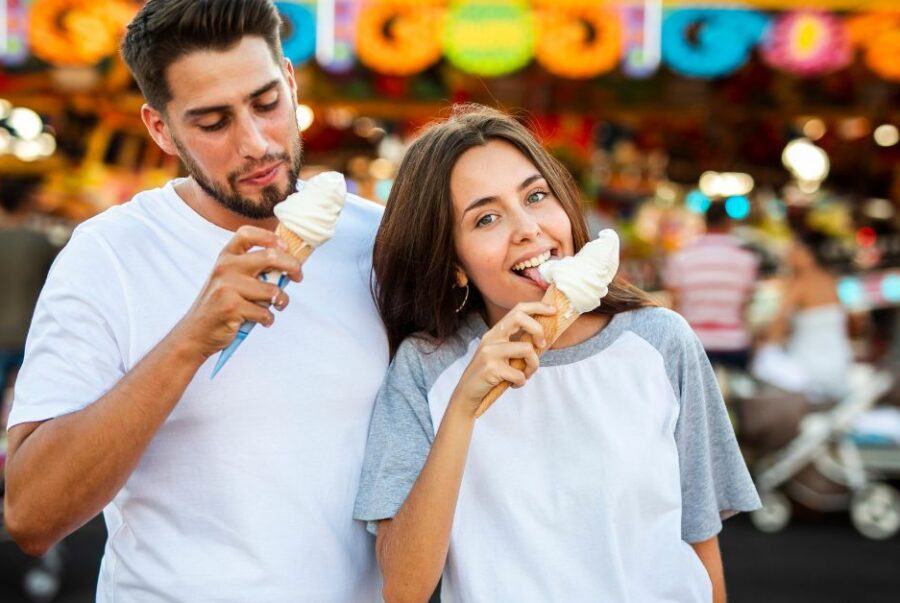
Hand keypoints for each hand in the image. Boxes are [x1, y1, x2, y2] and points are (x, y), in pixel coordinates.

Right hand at [174, 225, 302, 359]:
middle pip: (271, 257)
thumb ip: (252, 269)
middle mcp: (225, 267)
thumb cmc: (221, 304)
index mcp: (226, 257)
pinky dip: (268, 319)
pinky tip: (262, 321)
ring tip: (275, 306)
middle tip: (298, 277)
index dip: (271, 237)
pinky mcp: (231, 307)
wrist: (196, 332)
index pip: (247, 233)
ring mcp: (227, 287)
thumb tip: (288, 264)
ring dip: (281, 301)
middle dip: (292, 266)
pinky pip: (265, 313)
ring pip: (272, 290)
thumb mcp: (230, 279)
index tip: (286, 248)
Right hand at [451, 302, 555, 416]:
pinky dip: (521, 382)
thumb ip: (517, 345)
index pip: (517, 309)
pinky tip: (513, 384)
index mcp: (496, 332)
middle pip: (520, 317)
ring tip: (525, 375)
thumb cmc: (490, 375)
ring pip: (527, 349)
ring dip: (533, 366)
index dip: (537, 307)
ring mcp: (490, 352)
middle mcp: (491, 337)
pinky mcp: (491, 368)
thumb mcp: (503, 355)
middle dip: (538, 329)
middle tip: (542, 345)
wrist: (467, 393)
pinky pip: (520, 374)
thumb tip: (544, 339)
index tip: (552, 310)